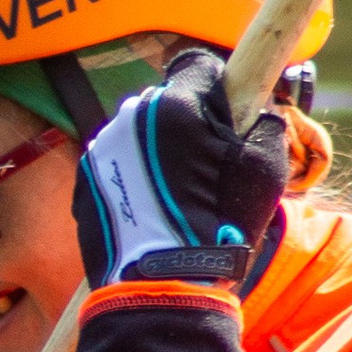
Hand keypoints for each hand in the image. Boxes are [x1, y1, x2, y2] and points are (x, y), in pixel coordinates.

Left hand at [73, 44, 287, 287]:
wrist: (161, 286)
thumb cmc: (219, 226)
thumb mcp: (265, 168)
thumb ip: (266, 123)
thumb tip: (259, 109)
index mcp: (175, 105)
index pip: (198, 64)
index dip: (220, 85)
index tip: (231, 114)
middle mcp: (129, 117)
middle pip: (167, 99)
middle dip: (189, 120)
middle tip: (209, 163)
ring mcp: (101, 149)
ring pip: (138, 132)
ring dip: (158, 149)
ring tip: (178, 195)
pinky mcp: (85, 180)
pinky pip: (117, 163)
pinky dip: (134, 176)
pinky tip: (151, 210)